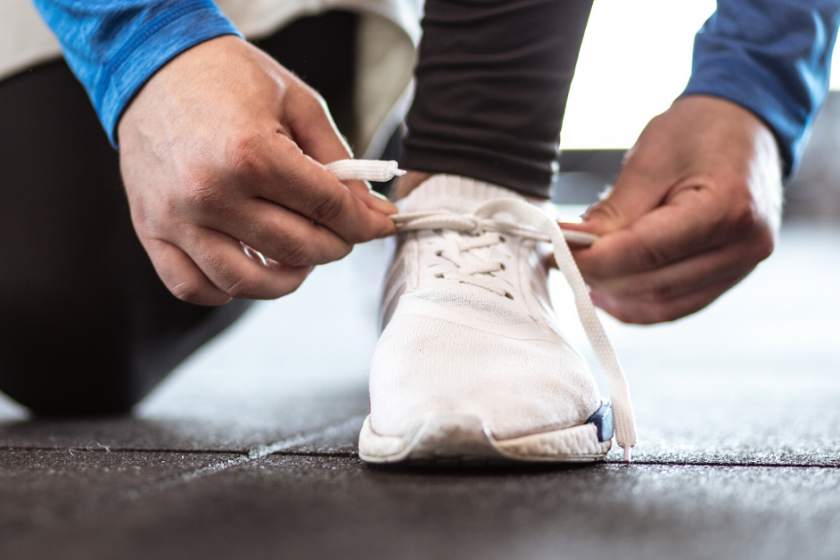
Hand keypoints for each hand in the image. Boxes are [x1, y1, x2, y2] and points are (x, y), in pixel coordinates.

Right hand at [118, 36, 396, 305]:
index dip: (365, 223)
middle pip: (296, 248)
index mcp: (252, 153)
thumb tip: (369, 209)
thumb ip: (338, 159)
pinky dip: (226, 289)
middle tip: (343, 234)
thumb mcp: (298, 102)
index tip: (381, 225)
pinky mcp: (150, 228)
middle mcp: (211, 192)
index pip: (328, 208)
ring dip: (288, 278)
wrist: (152, 63)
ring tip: (301, 258)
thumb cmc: (228, 77)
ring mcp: (176, 217)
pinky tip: (249, 268)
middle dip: (336, 246)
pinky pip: (191, 285)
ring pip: (246, 281)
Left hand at [560, 95, 782, 323]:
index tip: (554, 249)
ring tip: (578, 272)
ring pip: (661, 304)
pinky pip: (675, 307)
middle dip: (597, 275)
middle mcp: (744, 248)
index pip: (645, 252)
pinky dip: (636, 304)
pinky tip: (606, 291)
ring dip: (613, 294)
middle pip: (652, 285)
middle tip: (559, 258)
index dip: (592, 258)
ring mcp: (742, 268)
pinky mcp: (730, 278)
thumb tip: (573, 245)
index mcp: (728, 209)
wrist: (744, 125)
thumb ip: (614, 211)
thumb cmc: (699, 130)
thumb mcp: (649, 158)